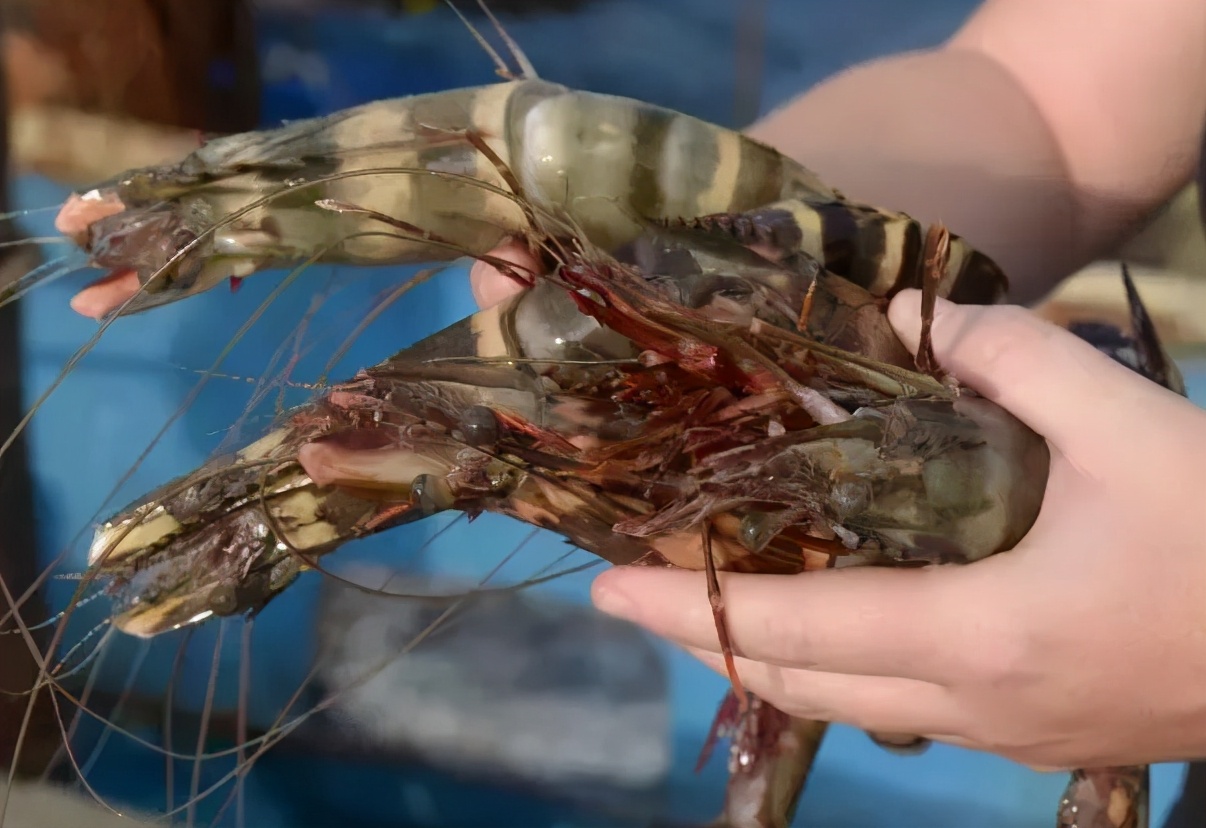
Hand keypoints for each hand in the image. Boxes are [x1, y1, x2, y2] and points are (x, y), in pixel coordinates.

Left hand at [589, 291, 1205, 770]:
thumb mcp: (1130, 428)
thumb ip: (1014, 358)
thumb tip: (915, 310)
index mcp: (976, 634)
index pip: (789, 628)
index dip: (687, 606)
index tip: (607, 587)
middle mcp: (968, 701)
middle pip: (794, 684)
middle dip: (704, 640)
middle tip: (641, 589)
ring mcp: (1001, 732)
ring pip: (844, 706)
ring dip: (767, 658)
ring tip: (715, 601)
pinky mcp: (1035, 734)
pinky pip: (898, 708)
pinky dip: (837, 669)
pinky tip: (833, 620)